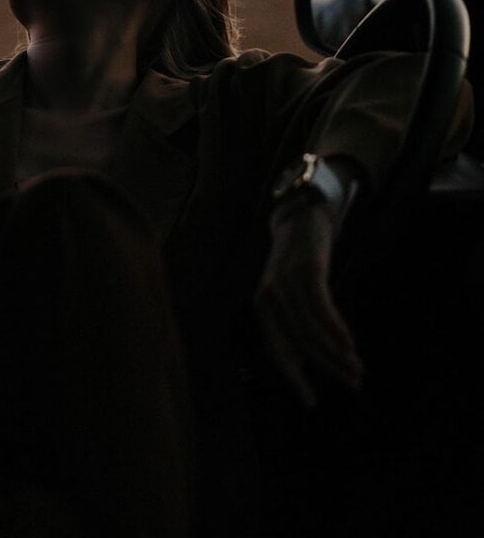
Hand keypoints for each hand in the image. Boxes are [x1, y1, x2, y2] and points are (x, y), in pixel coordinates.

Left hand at [254, 199, 365, 407]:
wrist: (301, 216)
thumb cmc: (297, 264)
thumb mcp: (290, 296)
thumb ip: (293, 326)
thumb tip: (304, 366)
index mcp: (263, 307)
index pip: (277, 351)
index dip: (293, 379)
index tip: (311, 403)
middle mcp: (269, 295)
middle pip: (299, 342)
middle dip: (327, 367)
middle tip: (353, 383)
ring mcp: (287, 280)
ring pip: (311, 328)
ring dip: (337, 352)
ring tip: (358, 367)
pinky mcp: (307, 268)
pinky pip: (321, 306)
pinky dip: (336, 328)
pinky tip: (350, 343)